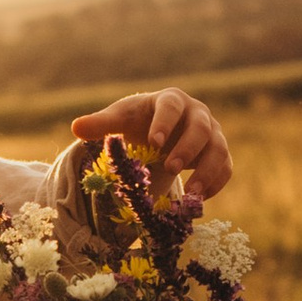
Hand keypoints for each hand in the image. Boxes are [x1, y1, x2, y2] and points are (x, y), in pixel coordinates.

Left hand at [70, 88, 231, 199]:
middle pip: (201, 128)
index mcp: (172, 100)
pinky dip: (215, 184)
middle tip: (169, 169)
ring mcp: (213, 134)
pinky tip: (197, 200)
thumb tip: (76, 127)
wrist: (159, 133)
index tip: (152, 142)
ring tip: (190, 195)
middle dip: (187, 149)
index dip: (164, 123)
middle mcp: (198, 114)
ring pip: (219, 150)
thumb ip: (101, 124)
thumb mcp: (120, 120)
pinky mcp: (219, 154)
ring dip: (207, 172)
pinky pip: (225, 168)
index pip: (171, 106)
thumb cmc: (138, 122)